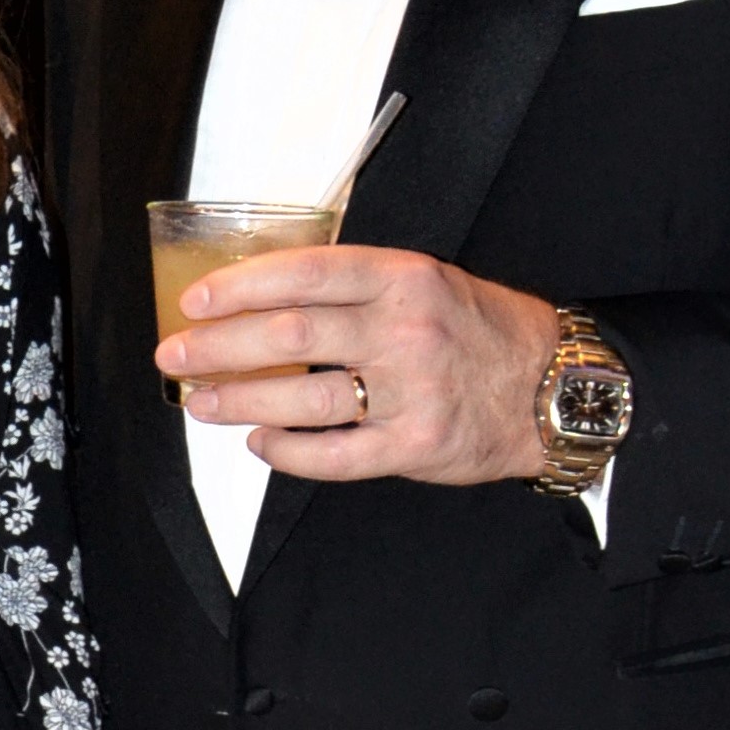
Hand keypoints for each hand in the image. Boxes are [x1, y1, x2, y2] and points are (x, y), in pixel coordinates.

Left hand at [160, 245, 560, 485]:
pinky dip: (287, 451)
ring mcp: (411, 392)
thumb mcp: (426, 282)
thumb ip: (355, 286)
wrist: (553, 388)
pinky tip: (260, 442)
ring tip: (202, 402)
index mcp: (403, 278)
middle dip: (219, 347)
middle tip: (176, 355)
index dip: (240, 287)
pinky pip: (334, 456)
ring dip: (239, 400)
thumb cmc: (480, 332)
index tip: (195, 301)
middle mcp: (406, 330)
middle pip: (290, 335)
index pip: (305, 273)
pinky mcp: (414, 446)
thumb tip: (263, 296)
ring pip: (303, 398)